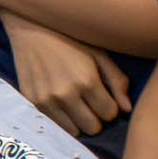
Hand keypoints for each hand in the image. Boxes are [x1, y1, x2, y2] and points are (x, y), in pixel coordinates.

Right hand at [2, 18, 130, 138]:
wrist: (30, 27)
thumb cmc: (71, 38)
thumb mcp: (99, 53)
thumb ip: (117, 80)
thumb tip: (127, 109)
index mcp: (87, 81)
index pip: (109, 114)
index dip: (110, 107)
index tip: (105, 98)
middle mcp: (66, 94)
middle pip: (93, 127)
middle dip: (96, 117)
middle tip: (91, 102)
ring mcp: (47, 100)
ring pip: (73, 131)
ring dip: (79, 120)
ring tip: (75, 102)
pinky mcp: (32, 102)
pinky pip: (54, 125)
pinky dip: (61, 118)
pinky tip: (60, 102)